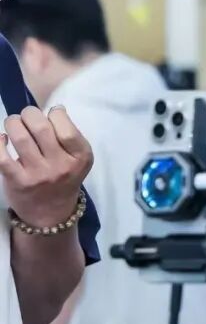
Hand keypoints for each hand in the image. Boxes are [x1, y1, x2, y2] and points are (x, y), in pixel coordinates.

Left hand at [0, 107, 92, 226]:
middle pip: (41, 128)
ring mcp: (38, 174)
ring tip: (13, 124)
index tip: (51, 115)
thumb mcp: (79, 159)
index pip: (66, 128)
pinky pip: (1, 156)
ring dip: (12, 123)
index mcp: (80, 158)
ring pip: (20, 137)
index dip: (55, 115)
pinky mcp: (17, 181)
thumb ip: (70, 135)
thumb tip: (54, 109)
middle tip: (27, 116)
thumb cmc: (64, 178)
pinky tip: (3, 139)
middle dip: (29, 114)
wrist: (51, 214)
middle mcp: (61, 166)